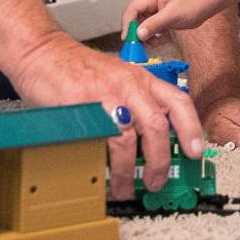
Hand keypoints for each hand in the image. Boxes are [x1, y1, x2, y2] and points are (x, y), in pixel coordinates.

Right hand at [5, 30, 204, 199]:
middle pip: (158, 125)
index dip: (191, 129)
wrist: (43, 52)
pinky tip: (103, 173)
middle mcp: (129, 83)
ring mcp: (106, 94)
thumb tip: (150, 139)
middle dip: (160, 160)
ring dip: (131, 170)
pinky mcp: (84, 105)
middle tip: (157, 181)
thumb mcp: (116, 79)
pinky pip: (100, 139)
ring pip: (130, 138)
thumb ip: (135, 102)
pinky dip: (104, 163)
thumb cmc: (78, 68)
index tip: (196, 152)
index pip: (178, 101)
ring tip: (127, 187)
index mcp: (141, 77)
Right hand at [121, 0, 214, 43]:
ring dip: (145, 36)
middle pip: (133, 18)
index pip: (131, 10)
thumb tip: (139, 33)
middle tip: (139, 46)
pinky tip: (160, 40)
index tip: (128, 38)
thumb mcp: (172, 15)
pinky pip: (149, 28)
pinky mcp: (158, 17)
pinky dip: (152, 36)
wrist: (205, 5)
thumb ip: (154, 24)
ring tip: (154, 42)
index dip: (127, 25)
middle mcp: (150, 1)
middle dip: (136, 33)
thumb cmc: (193, 4)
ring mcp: (154, 9)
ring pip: (141, 25)